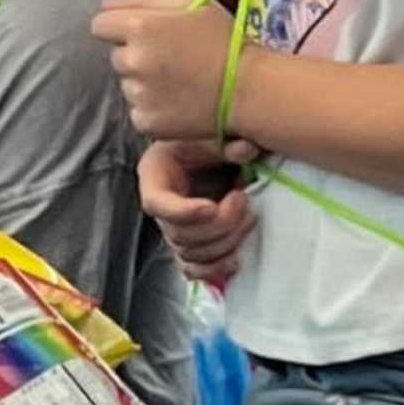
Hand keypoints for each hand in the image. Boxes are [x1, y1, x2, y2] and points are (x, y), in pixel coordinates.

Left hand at [96, 0, 250, 149]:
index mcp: (140, 26)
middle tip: (171, 58)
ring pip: (127, 84)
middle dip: (136, 54)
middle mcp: (133, 61)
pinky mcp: (145, 122)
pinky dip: (153, 106)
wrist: (248, 88)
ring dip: (144, 82)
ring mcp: (138, 94)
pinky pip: (137, 110)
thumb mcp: (192, 1)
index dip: (119, 27)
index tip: (141, 33)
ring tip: (179, 80)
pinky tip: (178, 100)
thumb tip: (105, 4)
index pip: (100, 24)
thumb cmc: (223, 39)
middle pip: (116, 56)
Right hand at [141, 140, 256, 292]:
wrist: (209, 154)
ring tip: (249, 219)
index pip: (156, 204)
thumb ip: (224, 143)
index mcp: (154, 177)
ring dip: (224, 244)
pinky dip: (213, 269)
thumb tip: (246, 150)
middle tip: (242, 200)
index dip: (183, 212)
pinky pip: (193, 269)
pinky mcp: (189, 244)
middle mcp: (160, 208)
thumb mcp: (207, 135)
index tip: (211, 207)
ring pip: (190, 254)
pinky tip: (235, 260)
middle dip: (216, 225)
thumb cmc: (201, 140)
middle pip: (178, 234)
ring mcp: (174, 229)